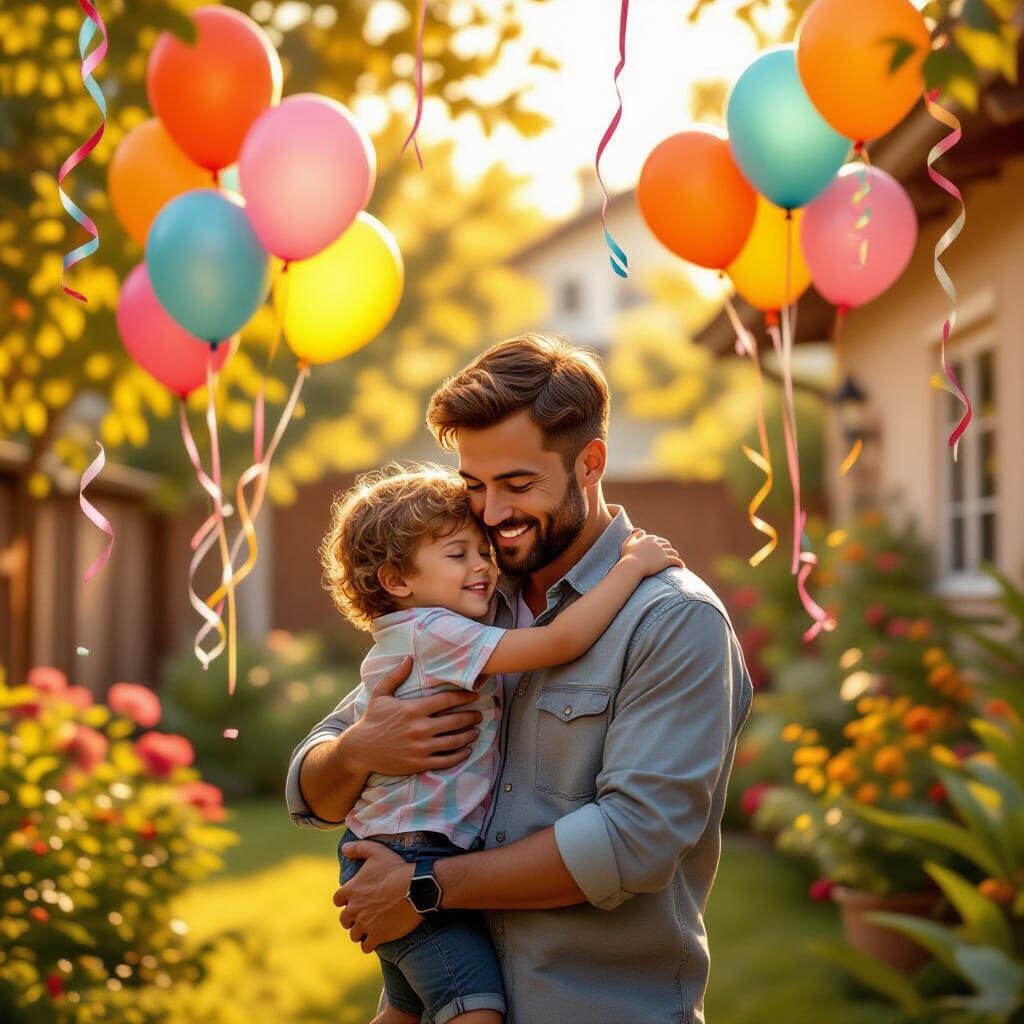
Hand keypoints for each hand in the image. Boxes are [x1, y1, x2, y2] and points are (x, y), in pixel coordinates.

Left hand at [335, 841, 420, 952]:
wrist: (416, 888)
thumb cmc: (396, 868)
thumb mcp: (376, 851)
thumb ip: (358, 848)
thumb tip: (344, 849)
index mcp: (351, 890)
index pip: (337, 900)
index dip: (345, 900)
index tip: (354, 900)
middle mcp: (354, 909)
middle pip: (344, 920)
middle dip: (351, 918)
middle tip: (362, 915)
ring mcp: (365, 924)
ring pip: (354, 934)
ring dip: (360, 932)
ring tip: (369, 928)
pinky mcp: (377, 936)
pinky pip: (366, 946)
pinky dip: (369, 944)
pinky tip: (376, 939)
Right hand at [346, 656, 483, 775]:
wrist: (359, 749)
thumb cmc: (371, 719)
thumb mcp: (380, 694)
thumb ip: (396, 675)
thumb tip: (409, 657)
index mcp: (413, 709)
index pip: (447, 700)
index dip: (465, 696)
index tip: (475, 695)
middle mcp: (420, 728)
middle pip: (455, 721)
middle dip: (471, 716)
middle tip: (480, 714)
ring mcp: (421, 748)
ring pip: (454, 741)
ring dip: (469, 735)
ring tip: (476, 730)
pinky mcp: (419, 764)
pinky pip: (446, 760)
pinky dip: (460, 755)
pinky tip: (467, 750)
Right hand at [619, 528, 683, 577]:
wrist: (632, 566)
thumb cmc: (628, 556)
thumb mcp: (628, 542)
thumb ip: (635, 535)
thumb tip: (642, 531)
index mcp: (649, 538)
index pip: (658, 540)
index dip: (660, 544)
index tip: (660, 548)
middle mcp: (657, 543)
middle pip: (667, 545)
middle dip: (669, 549)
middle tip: (669, 553)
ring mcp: (662, 552)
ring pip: (673, 552)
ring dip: (675, 555)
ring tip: (676, 559)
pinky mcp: (666, 560)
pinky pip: (676, 561)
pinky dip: (680, 563)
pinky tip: (681, 566)